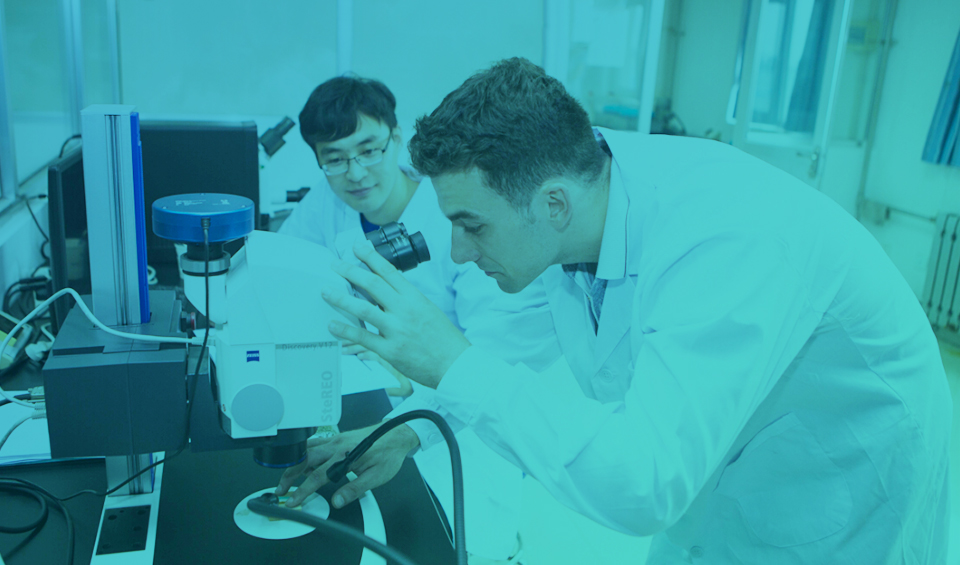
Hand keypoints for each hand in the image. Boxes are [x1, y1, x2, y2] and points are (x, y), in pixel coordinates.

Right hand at [275, 423, 419, 508]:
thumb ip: (355, 488)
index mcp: (345, 455)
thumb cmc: (389, 453)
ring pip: (307, 450)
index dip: (303, 490)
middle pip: (305, 460)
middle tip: (282, 489)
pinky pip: (315, 444)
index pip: (318, 476)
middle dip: (290, 475)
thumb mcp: (377, 476)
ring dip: (295, 464)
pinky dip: (305, 454)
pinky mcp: (338, 438)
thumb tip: (338, 501)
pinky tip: (304, 463)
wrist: (397, 434)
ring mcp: (336, 439)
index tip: (293, 500)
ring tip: (288, 478)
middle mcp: (337, 444)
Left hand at [321, 240, 470, 388]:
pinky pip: (363, 337)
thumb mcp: (427, 310)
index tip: (357, 247)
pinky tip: (332, 325)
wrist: (454, 364)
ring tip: (326, 291)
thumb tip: (383, 293)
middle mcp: (404, 310)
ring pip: (363, 309)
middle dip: (350, 272)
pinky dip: (346, 330)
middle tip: (335, 265)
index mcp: (414, 298)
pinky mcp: (390, 350)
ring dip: (341, 298)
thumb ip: (406, 301)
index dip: (371, 257)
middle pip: (372, 285)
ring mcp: (396, 330)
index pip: (388, 271)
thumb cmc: (442, 338)